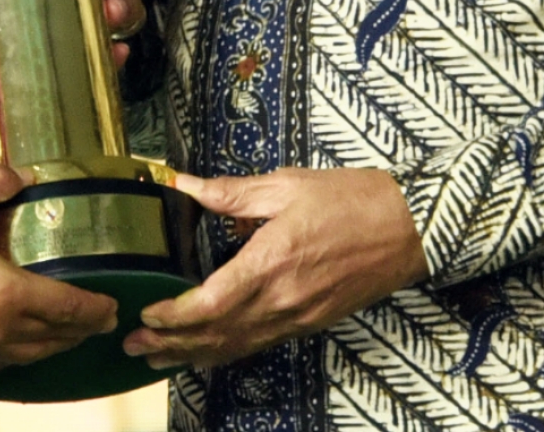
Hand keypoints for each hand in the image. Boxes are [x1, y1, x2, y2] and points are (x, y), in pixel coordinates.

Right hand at [0, 162, 118, 371]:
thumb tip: (20, 174)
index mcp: (4, 293)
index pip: (68, 309)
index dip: (96, 309)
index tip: (112, 305)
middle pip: (55, 339)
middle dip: (83, 329)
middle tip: (100, 318)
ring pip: (30, 355)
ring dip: (55, 344)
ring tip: (68, 331)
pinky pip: (0, 362)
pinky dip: (20, 354)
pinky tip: (18, 343)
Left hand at [123, 168, 424, 369]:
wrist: (410, 228)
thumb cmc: (352, 201)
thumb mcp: (286, 185)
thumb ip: (231, 193)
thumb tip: (184, 184)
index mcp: (270, 261)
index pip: (209, 303)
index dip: (172, 315)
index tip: (146, 311)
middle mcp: (281, 299)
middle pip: (215, 334)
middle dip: (170, 343)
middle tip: (133, 344)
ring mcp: (297, 317)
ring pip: (236, 346)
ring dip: (193, 355)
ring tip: (157, 358)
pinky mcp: (309, 323)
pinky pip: (259, 344)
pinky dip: (226, 351)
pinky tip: (207, 352)